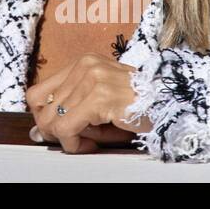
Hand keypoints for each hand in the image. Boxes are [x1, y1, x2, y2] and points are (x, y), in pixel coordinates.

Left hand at [25, 53, 153, 153]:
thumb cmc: (137, 109)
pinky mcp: (99, 95)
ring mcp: (92, 78)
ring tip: (88, 143)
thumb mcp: (98, 104)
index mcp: (82, 62)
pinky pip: (65, 127)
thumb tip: (38, 131)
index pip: (37, 92)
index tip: (58, 131)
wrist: (172, 107)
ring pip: (51, 119)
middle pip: (41, 107)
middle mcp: (85, 65)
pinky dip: (73, 144)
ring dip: (67, 139)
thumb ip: (69, 112)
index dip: (42, 116)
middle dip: (54, 131)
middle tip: (76, 141)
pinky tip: (90, 146)